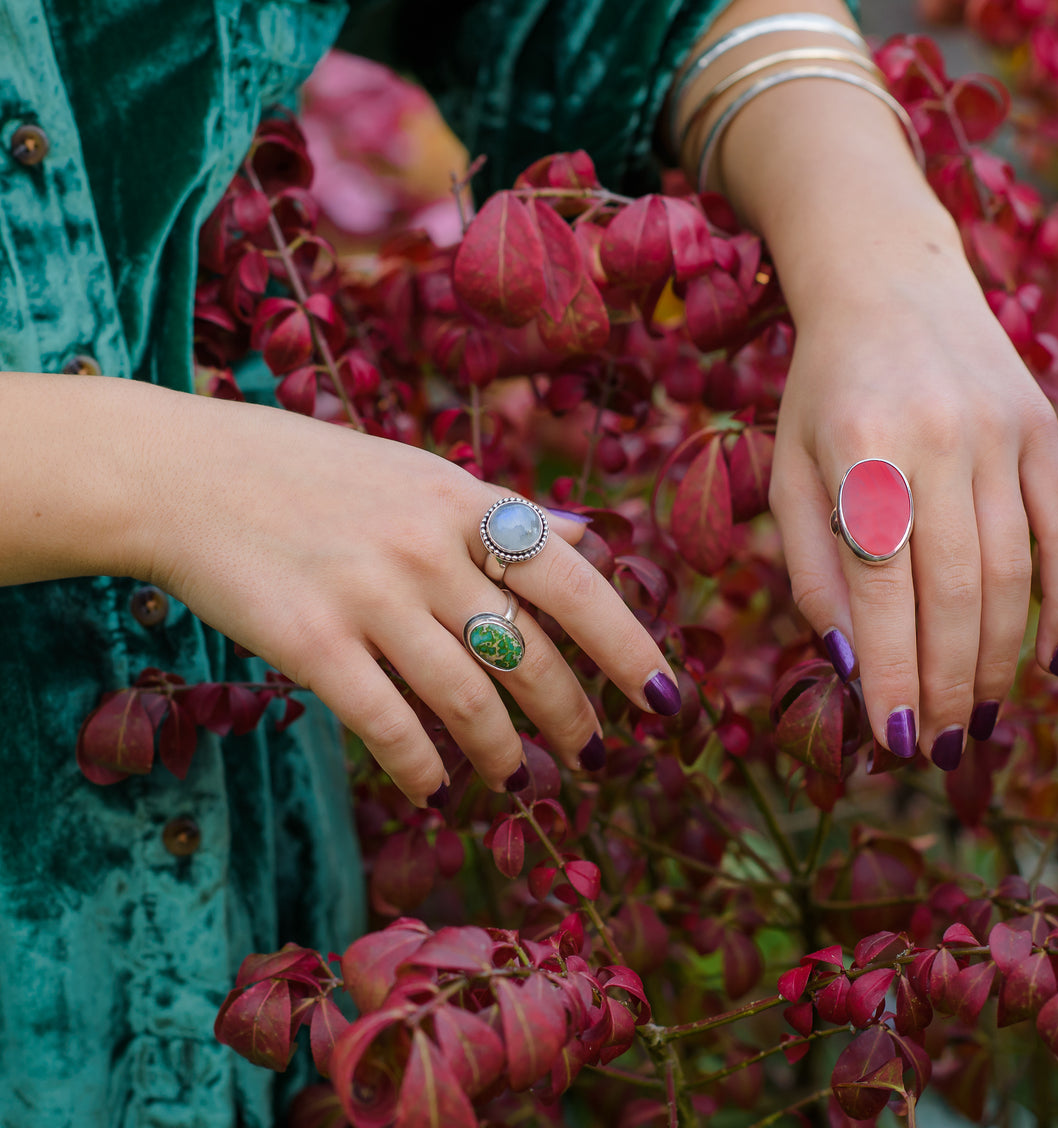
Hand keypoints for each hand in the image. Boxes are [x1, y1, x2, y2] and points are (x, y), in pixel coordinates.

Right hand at [134, 390, 679, 804]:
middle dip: (571, 715)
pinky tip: (435, 788)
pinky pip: (388, 724)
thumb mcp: (420, 470)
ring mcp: (370, 595)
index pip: (576, 582)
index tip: (667, 700)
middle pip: (529, 654)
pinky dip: (423, 767)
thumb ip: (505, 510)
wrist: (188, 475)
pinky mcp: (311, 642)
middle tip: (590, 754)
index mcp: (464, 501)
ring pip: (468, 699)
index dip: (630, 647)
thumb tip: (589, 537)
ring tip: (516, 778)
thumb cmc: (311, 472)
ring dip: (503, 753)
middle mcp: (428, 548)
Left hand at [768, 242, 1057, 765]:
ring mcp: (1003, 432)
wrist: (890, 284)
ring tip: (980, 720)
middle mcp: (938, 438)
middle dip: (948, 683)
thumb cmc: (823, 391)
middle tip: (939, 747)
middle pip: (954, 591)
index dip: (892, 670)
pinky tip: (1049, 660)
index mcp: (859, 448)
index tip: (893, 737)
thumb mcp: (789, 468)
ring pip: (1012, 573)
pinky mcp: (1044, 430)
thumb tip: (849, 662)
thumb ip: (811, 564)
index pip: (880, 586)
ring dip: (999, 660)